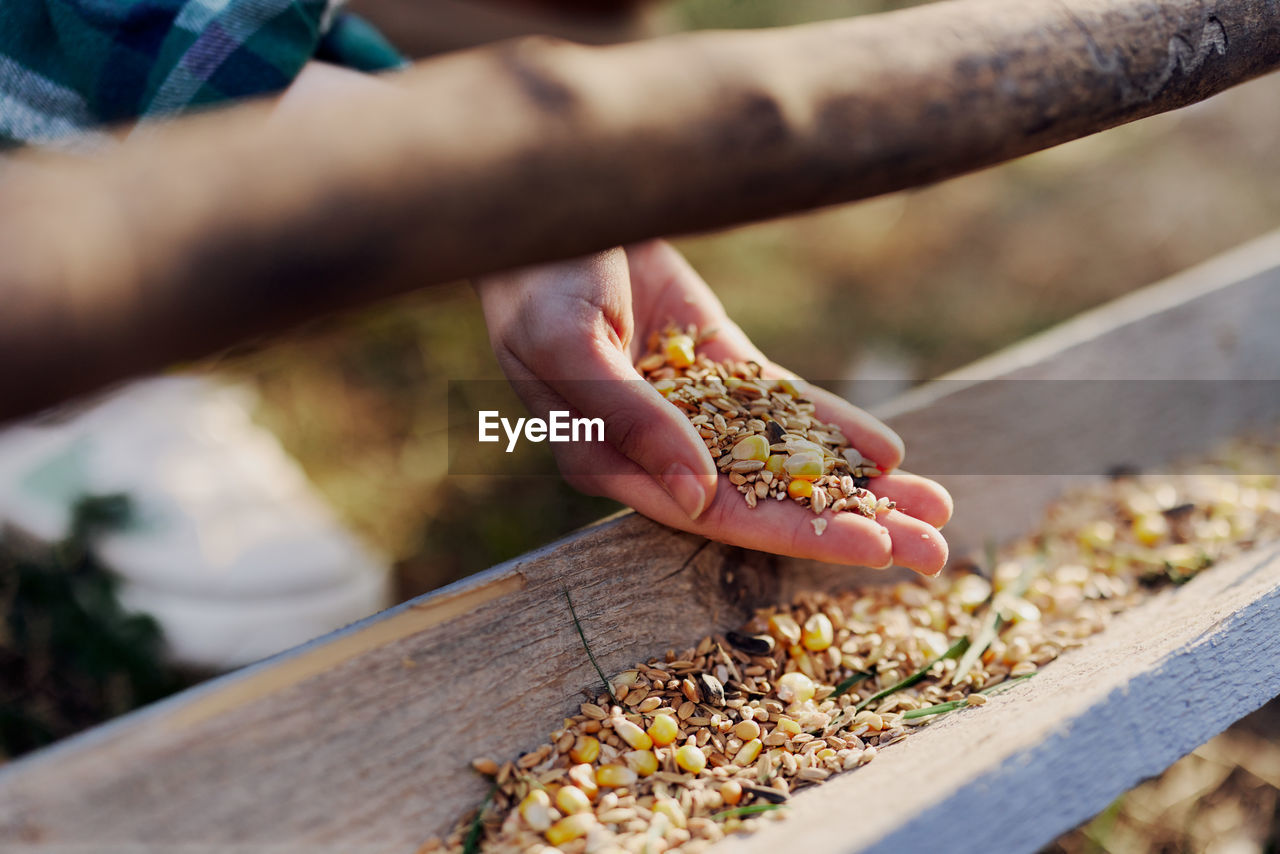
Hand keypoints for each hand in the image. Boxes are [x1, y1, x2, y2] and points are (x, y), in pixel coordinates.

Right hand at [474, 241, 951, 573]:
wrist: (558, 200)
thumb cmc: (536, 278)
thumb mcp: (570, 346)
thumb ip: (629, 421)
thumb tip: (698, 498)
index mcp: (611, 461)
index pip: (717, 515)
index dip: (797, 532)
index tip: (873, 549)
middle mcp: (658, 447)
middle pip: (766, 499)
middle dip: (848, 524)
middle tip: (933, 553)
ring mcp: (694, 407)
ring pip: (784, 457)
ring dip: (856, 486)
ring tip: (933, 510)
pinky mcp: (717, 363)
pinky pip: (784, 403)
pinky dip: (834, 426)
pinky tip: (889, 451)